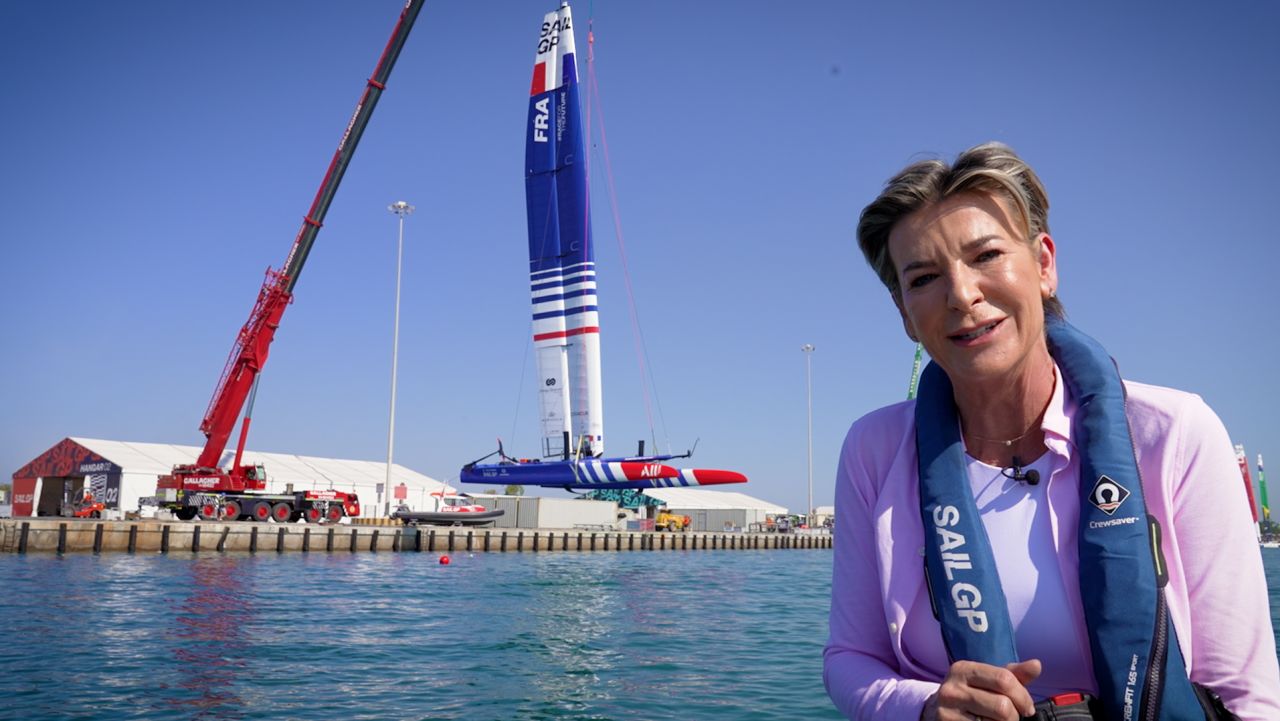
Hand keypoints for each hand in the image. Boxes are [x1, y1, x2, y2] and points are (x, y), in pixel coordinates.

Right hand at [920, 659, 1040, 720]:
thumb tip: (1037, 665)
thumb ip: (1012, 674)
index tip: (1027, 707)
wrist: (936, 711)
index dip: (1023, 696)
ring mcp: (947, 711)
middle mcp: (952, 688)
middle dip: (1015, 715)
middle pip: (1003, 706)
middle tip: (1011, 718)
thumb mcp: (987, 680)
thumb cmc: (970, 694)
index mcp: (963, 669)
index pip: (1004, 680)